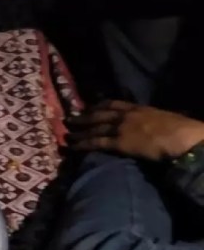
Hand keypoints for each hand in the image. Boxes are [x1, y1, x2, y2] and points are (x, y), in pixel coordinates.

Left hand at [68, 100, 203, 160]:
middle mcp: (126, 115)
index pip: (113, 103)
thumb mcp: (164, 118)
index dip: (98, 106)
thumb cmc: (180, 130)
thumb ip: (153, 119)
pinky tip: (73, 146)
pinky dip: (82, 144)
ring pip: (93, 128)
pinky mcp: (118, 142)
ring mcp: (121, 128)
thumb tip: (154, 123)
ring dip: (79, 131)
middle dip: (83, 117)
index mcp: (138, 108)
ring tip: (66, 134)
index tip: (89, 107)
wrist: (183, 138)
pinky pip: (95, 142)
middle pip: (98, 114)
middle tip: (70, 119)